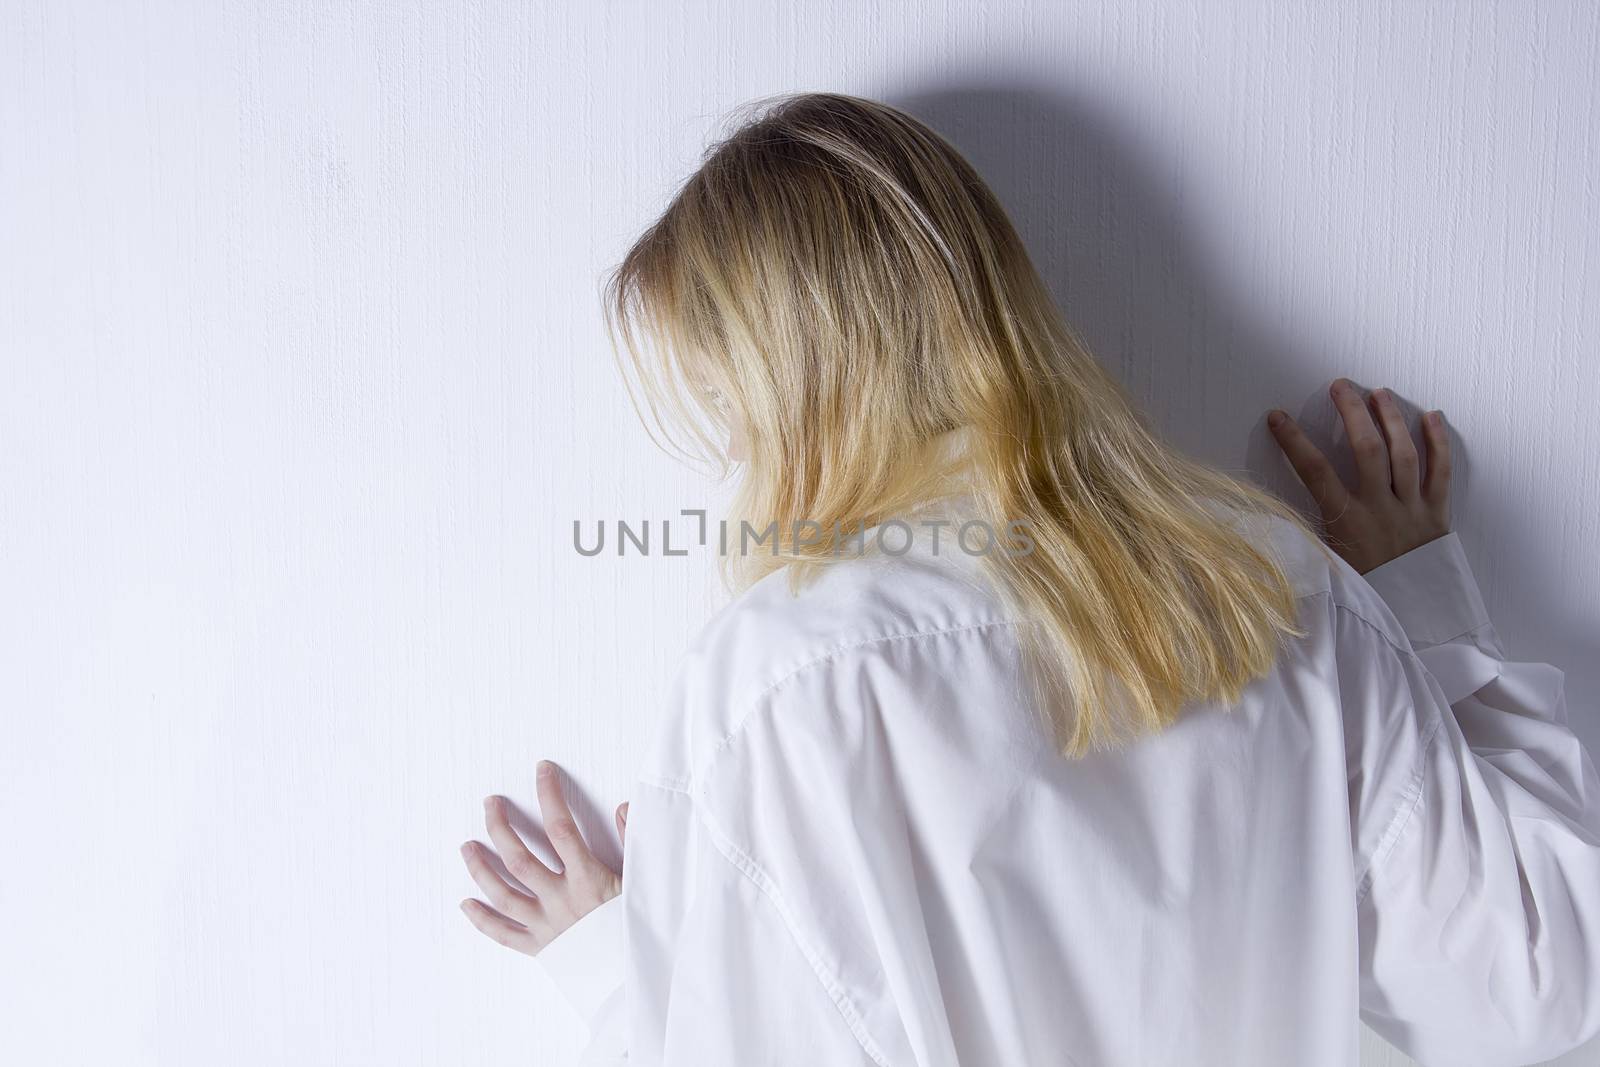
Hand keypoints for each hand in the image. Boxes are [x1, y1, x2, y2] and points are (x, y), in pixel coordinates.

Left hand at [458, 760, 628, 955]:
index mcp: (587, 879)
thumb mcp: (643, 879)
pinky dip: (482, 920)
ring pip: (504, 894)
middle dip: (501, 827)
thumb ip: (633, 840)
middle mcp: (561, 900)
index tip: (542, 771)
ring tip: (466, 847)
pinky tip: (466, 904)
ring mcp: (547, 926)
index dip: (549, 796)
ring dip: (480, 869)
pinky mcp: (541, 949)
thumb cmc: (641, 925)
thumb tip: (623, 805)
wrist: (638, 974)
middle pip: (520, 858)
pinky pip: (504, 935)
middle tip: (491, 804)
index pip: (561, 828)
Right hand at [1266, 379, 1450, 573]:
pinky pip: (1441, 473)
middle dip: (1352, 413)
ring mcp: (1411, 510)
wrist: (1414, 620)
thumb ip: (1308, 536)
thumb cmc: (1365, 592)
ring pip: (1404, 454)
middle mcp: (1380, 510)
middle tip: (1340, 386)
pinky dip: (1438, 443)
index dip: (1294, 441)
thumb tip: (1273, 516)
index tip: (1277, 417)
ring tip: (1380, 393)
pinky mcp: (1437, 515)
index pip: (1315, 472)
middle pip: (1366, 450)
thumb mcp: (1327, 565)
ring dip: (1391, 419)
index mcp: (1347, 523)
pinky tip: (1431, 417)